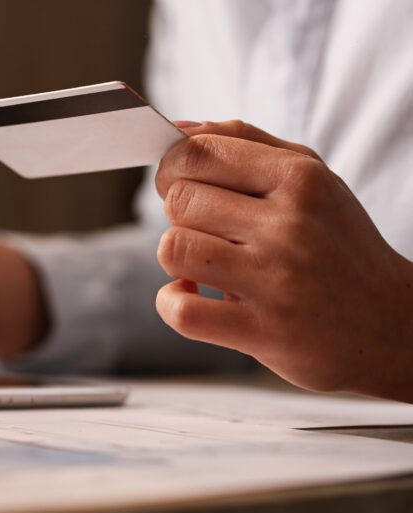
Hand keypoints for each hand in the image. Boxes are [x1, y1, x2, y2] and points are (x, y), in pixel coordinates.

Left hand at [155, 120, 412, 401]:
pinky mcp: (264, 331)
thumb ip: (243, 143)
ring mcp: (277, 279)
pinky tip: (196, 298)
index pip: (197, 152)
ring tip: (204, 264)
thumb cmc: (335, 245)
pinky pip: (182, 310)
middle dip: (179, 216)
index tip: (179, 185)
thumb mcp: (310, 180)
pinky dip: (172, 304)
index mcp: (300, 178)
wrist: (391, 325)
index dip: (172, 169)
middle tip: (204, 231)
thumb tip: (178, 130)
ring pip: (173, 249)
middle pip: (180, 200)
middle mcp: (291, 225)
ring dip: (176, 259)